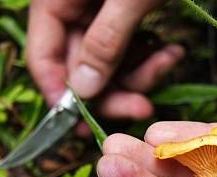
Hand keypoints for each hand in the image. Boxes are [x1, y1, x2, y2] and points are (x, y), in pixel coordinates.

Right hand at [27, 0, 182, 118]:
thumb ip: (105, 42)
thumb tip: (83, 91)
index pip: (43, 57)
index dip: (60, 95)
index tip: (82, 125)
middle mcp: (74, 7)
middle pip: (81, 67)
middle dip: (115, 90)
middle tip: (145, 108)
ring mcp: (100, 11)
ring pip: (110, 63)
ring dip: (140, 74)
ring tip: (169, 61)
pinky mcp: (126, 14)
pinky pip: (130, 48)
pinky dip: (151, 56)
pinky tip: (173, 51)